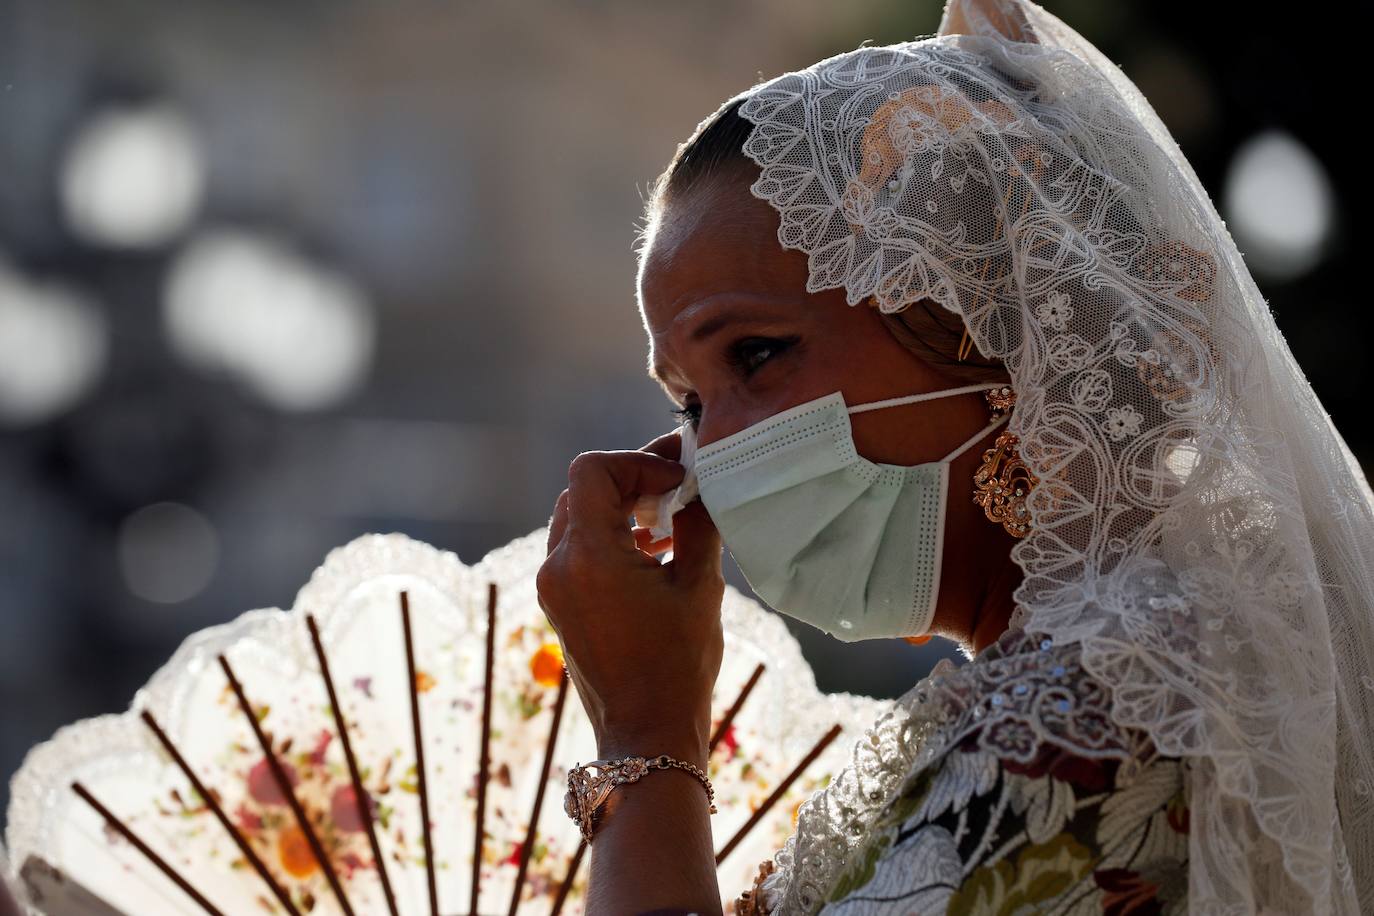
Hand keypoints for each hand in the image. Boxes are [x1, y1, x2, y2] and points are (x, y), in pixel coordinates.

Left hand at [536, 429, 723, 766]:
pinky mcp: (559, 604)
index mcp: (589, 556)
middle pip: (583, 489)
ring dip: (621, 508)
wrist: (647, 736)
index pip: (594, 470)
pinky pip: (577, 549)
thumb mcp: (700, 587)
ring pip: (578, 517)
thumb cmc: (678, 667)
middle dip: (632, 482)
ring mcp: (553, 587)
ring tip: (671, 522)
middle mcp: (558, 566)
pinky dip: (611, 537)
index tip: (678, 481)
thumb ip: (698, 524)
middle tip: (679, 489)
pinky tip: (654, 550)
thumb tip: (699, 486)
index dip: (638, 462)